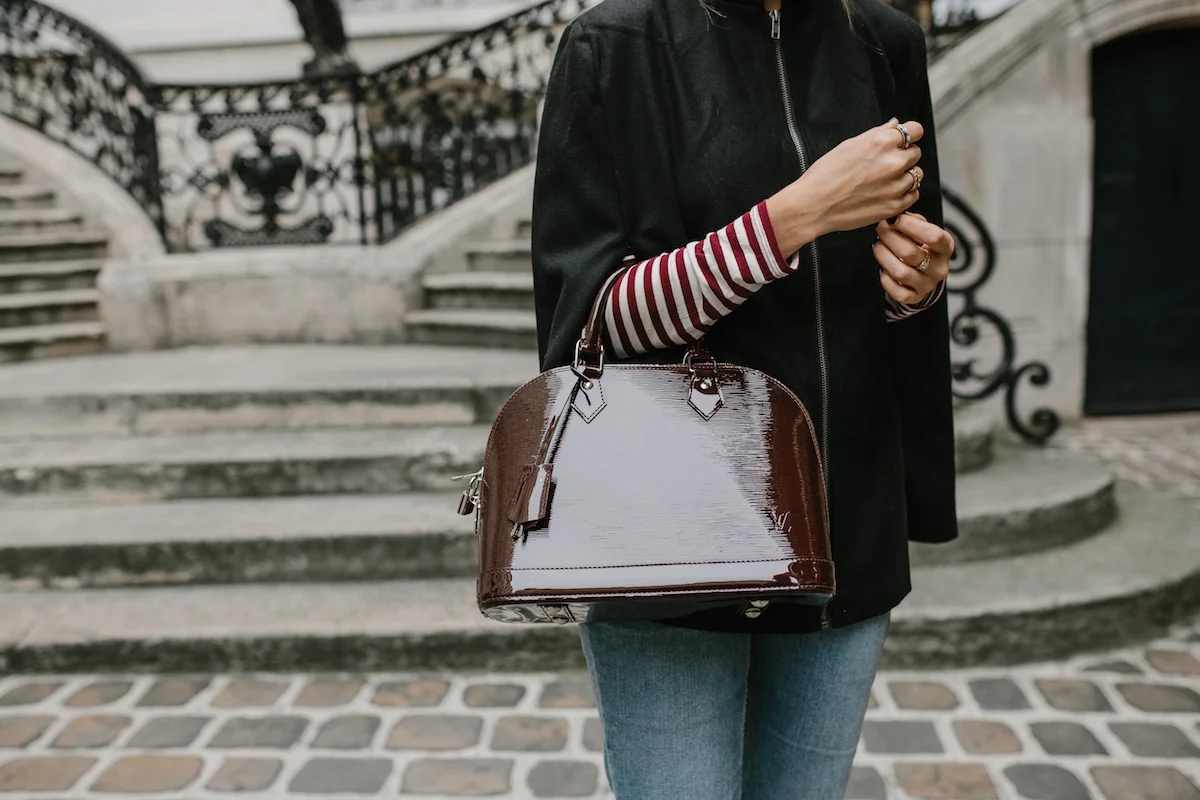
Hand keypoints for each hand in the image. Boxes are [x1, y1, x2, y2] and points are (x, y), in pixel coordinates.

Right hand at [766, 118, 924, 253]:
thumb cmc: (825, 175)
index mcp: (882, 141)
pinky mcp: (895, 205)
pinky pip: (913, 195)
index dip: (909, 136)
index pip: (916, 130)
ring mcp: (896, 185)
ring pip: (916, 175)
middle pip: (916, 153)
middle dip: (903, 156)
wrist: (813, 205)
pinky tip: (886, 193)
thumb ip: (878, 133)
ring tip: (882, 182)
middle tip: (884, 165)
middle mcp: (893, 162)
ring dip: (904, 176)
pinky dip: (903, 194)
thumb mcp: (849, 145)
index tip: (903, 142)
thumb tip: (895, 124)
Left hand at [874, 212, 952, 304]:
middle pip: (910, 253)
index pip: (933, 236)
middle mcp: (939, 268)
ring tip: (878, 246)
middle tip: (880, 229)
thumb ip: (913, 220)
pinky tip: (883, 269)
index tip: (894, 219)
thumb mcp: (924, 228)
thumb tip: (894, 215)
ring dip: (883, 256)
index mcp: (945, 247)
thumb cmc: (922, 243)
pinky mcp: (916, 297)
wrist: (925, 270)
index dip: (909, 226)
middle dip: (889, 238)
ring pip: (900, 272)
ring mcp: (928, 285)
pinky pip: (898, 293)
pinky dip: (886, 280)